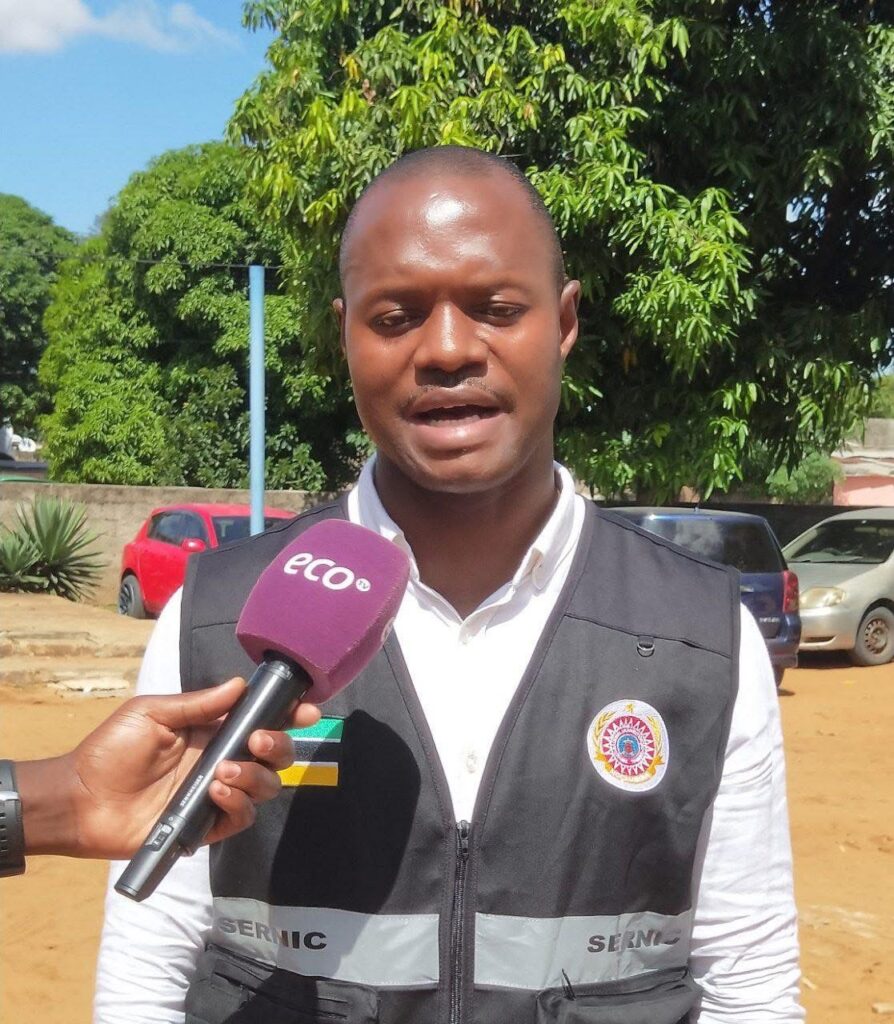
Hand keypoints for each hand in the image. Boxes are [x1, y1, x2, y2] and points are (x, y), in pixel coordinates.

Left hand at [18, 677, 320, 858]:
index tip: (306, 709)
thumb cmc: (110, 750)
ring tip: (223, 771)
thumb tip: (240, 685)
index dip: (288, 715)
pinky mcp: (206, 827)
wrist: (79, 799)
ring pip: (265, 787)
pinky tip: (215, 791)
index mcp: (213, 731)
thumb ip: (198, 704)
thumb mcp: (152, 714)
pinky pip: (241, 817)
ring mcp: (216, 795)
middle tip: (257, 742)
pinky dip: (237, 803)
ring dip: (254, 776)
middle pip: (275, 756)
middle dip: (278, 745)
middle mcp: (222, 760)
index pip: (261, 721)